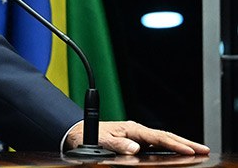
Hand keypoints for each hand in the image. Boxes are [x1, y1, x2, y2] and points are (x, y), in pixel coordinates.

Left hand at [65, 120, 209, 155]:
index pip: (157, 137)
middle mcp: (136, 131)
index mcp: (130, 129)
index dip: (174, 144)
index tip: (189, 150)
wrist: (77, 132)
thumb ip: (116, 144)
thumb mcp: (100, 141)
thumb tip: (134, 149)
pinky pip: (156, 145)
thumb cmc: (87, 135)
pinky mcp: (135, 142)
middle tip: (204, 149)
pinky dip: (169, 148)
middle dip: (185, 143)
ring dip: (179, 145)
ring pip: (162, 140)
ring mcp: (136, 136)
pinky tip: (178, 153)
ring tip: (197, 151)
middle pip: (165, 137)